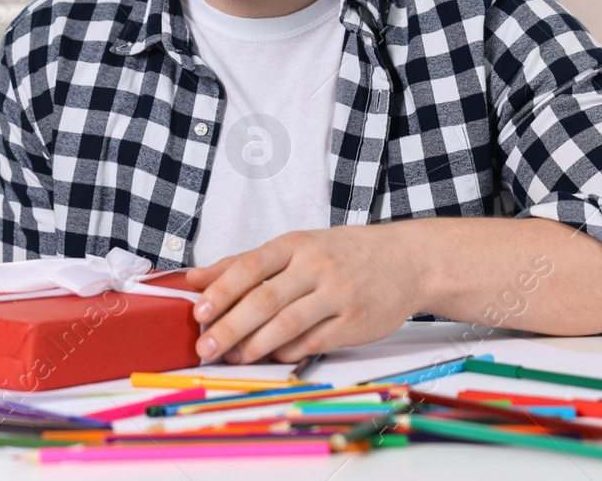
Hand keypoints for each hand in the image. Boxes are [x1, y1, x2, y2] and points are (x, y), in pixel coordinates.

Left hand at [183, 226, 423, 363]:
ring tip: (231, 356)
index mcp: (295, 244)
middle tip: (205, 346)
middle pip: (264, 300)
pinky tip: (271, 356)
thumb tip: (196, 278)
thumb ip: (244, 263)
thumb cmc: (342, 254)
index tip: (198, 311)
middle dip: (230, 327)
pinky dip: (287, 352)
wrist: (406, 261)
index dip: (221, 290)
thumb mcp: (295, 247)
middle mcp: (315, 267)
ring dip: (254, 345)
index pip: (249, 266)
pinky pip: (312, 343)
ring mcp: (337, 295)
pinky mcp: (354, 323)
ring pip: (287, 325)